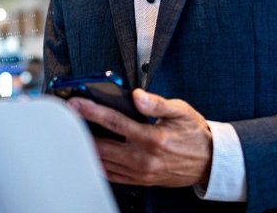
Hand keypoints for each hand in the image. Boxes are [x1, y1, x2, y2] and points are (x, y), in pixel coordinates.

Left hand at [67, 88, 212, 186]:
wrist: (209, 162)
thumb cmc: (194, 134)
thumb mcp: (181, 111)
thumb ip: (156, 103)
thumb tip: (137, 95)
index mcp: (152, 139)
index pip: (114, 122)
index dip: (92, 111)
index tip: (75, 103)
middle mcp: (143, 158)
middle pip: (101, 145)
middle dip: (81, 130)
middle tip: (66, 117)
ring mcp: (139, 173)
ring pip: (102, 161)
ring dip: (86, 147)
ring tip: (73, 132)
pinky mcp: (139, 180)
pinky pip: (110, 175)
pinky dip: (96, 163)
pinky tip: (89, 151)